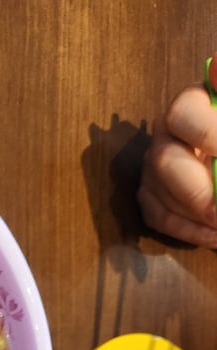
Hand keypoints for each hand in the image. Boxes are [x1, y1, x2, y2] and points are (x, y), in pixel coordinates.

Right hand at [138, 62, 216, 247]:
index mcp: (193, 101)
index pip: (184, 115)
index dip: (208, 136)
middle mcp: (166, 132)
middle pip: (163, 162)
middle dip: (197, 194)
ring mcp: (154, 166)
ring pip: (158, 194)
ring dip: (196, 218)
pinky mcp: (152, 196)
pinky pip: (157, 218)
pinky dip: (186, 231)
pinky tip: (215, 236)